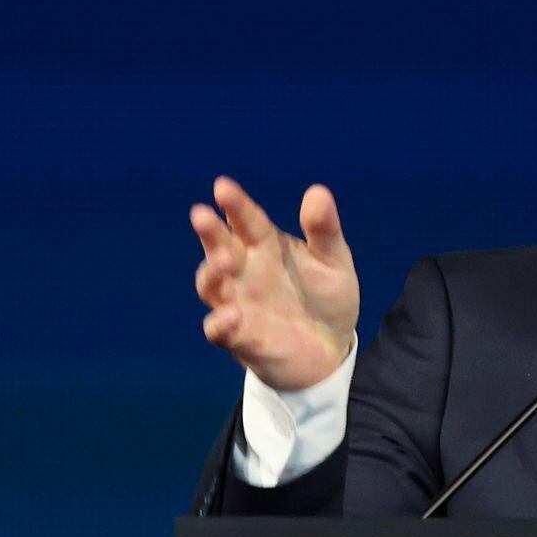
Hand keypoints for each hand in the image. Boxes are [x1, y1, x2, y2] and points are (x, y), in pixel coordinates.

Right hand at [191, 176, 359, 391]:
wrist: (332, 349)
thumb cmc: (327, 298)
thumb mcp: (334, 261)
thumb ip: (324, 230)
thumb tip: (319, 192)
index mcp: (265, 246)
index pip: (246, 221)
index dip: (235, 204)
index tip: (223, 186)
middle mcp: (244, 271)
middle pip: (218, 247)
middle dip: (209, 232)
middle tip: (202, 215)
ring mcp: (237, 303)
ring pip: (210, 285)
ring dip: (211, 272)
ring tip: (224, 262)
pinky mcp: (239, 337)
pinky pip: (218, 330)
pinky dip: (220, 322)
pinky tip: (232, 315)